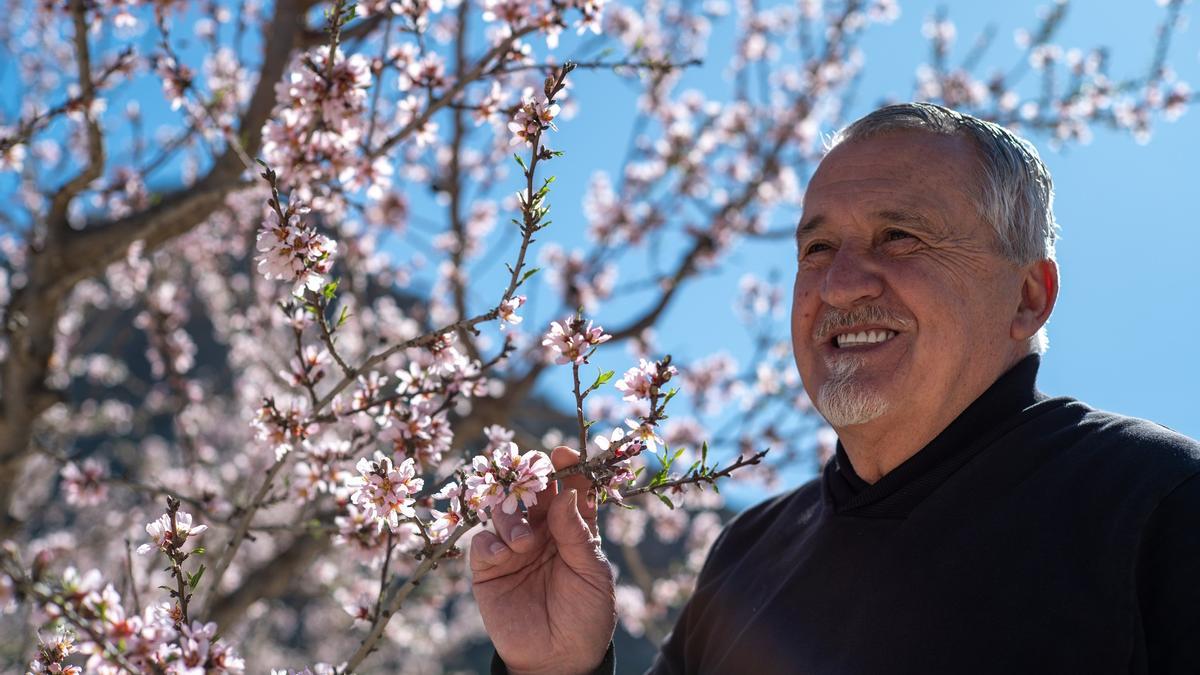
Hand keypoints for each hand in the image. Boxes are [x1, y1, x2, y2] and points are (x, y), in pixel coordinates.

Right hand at [470, 446, 615, 674]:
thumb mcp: (593, 573)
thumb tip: (567, 493)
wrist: (559, 660)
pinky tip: (505, 554)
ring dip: (511, 516)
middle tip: (530, 476)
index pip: (569, 489)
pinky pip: (483, 542)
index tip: (563, 452)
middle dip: (529, 480)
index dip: (567, 468)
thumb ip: (578, 533)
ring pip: (503, 510)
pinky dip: (491, 542)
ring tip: (524, 541)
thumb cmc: (586, 616)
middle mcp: (542, 533)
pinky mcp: (489, 570)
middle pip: (531, 492)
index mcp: (573, 529)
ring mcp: (514, 549)